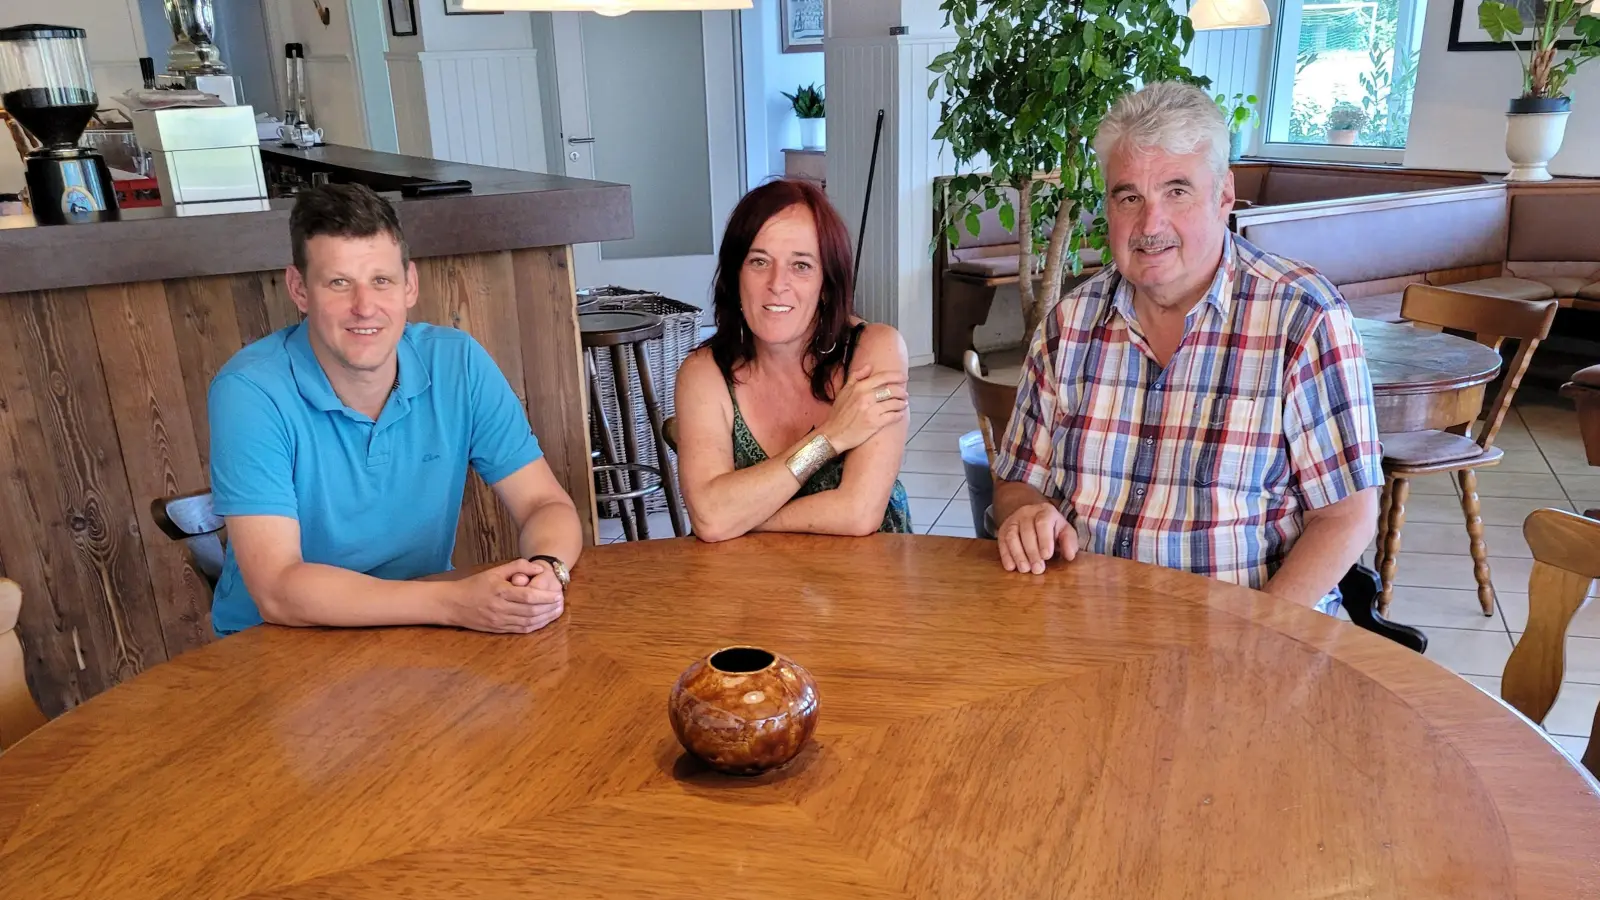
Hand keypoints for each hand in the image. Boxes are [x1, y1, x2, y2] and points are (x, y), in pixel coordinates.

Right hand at [446, 558, 564, 633]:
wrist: (452, 604)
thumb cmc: (474, 585)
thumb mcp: (494, 571)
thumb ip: (517, 566)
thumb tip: (539, 568)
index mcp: (500, 592)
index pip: (529, 596)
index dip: (546, 596)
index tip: (558, 594)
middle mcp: (500, 608)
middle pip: (532, 611)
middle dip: (549, 608)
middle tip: (561, 604)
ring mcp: (499, 621)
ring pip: (528, 623)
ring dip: (545, 618)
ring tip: (557, 612)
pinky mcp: (498, 629)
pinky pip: (520, 630)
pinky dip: (535, 626)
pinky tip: (543, 621)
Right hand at [819, 364, 907, 452]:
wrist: (833, 433)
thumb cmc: (838, 414)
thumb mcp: (843, 391)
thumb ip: (856, 377)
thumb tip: (869, 366)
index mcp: (859, 387)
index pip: (883, 377)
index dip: (896, 376)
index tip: (903, 377)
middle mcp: (866, 397)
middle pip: (892, 390)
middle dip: (901, 391)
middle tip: (905, 394)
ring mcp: (871, 410)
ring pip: (894, 403)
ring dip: (902, 403)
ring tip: (903, 404)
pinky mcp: (875, 423)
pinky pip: (893, 416)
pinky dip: (899, 414)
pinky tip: (900, 414)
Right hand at [997, 502, 1076, 574]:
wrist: (1031, 516)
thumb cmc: (1052, 528)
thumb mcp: (1064, 530)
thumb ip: (1069, 542)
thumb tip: (1070, 556)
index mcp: (1045, 511)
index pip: (1043, 523)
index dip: (1044, 540)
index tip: (1047, 556)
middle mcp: (1027, 513)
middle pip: (1027, 531)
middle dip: (1032, 552)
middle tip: (1037, 569)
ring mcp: (1013, 521)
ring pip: (1012, 537)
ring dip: (1018, 555)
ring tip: (1025, 569)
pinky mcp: (1003, 530)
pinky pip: (1002, 542)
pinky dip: (1006, 556)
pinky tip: (1011, 567)